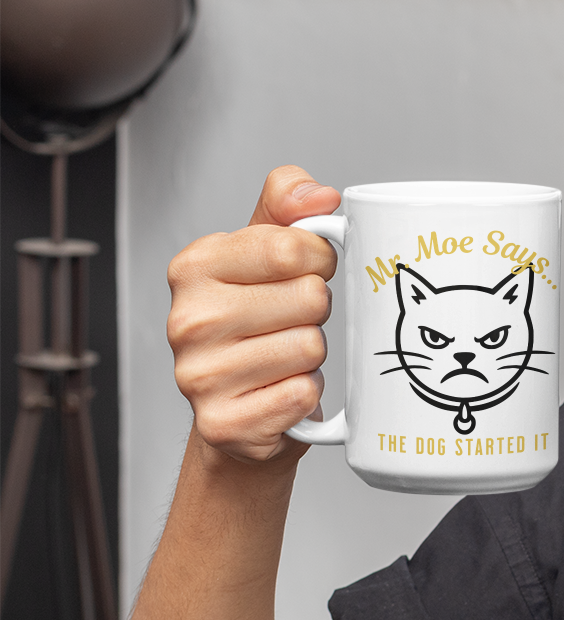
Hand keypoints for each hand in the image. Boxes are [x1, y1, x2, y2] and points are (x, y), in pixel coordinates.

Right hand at [167, 166, 340, 462]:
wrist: (242, 410)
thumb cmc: (260, 323)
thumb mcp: (267, 250)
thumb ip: (288, 205)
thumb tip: (320, 196)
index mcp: (195, 266)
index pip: (292, 247)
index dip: (320, 260)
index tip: (308, 271)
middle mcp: (188, 319)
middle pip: (310, 298)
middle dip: (316, 312)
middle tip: (292, 322)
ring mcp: (199, 376)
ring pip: (311, 347)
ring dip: (312, 355)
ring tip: (285, 357)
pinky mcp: (223, 423)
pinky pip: (301, 395)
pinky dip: (305, 394)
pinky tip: (280, 390)